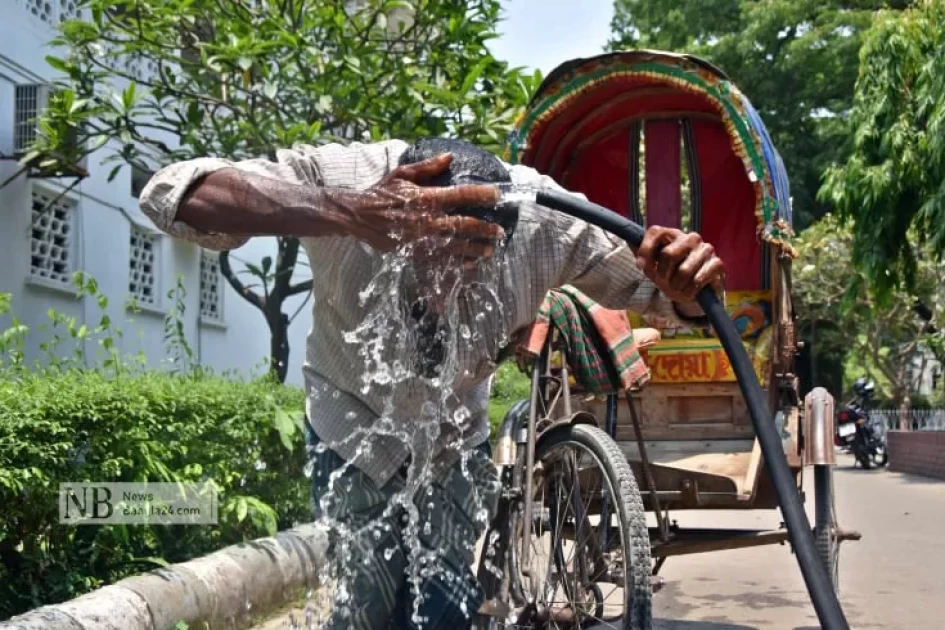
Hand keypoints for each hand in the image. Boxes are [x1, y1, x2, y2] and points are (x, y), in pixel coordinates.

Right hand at [337, 153, 502, 262]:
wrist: (359, 216)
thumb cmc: (381, 192)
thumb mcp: (402, 174)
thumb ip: (427, 167)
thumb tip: (450, 157)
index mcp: (426, 198)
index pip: (461, 195)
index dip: (481, 195)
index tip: (497, 195)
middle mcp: (427, 220)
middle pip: (463, 225)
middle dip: (484, 229)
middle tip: (500, 231)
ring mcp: (421, 239)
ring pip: (454, 246)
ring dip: (474, 249)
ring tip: (489, 251)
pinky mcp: (414, 252)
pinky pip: (439, 260)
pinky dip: (456, 262)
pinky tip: (468, 264)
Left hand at [635, 226, 724, 304]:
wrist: (692, 291)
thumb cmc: (668, 275)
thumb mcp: (651, 266)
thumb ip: (639, 252)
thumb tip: (629, 240)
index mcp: (672, 234)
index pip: (655, 232)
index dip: (646, 252)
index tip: (642, 267)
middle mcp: (690, 237)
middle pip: (668, 254)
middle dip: (662, 274)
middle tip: (664, 281)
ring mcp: (706, 249)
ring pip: (684, 271)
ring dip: (676, 286)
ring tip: (678, 287)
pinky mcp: (717, 264)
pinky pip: (699, 279)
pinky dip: (690, 290)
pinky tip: (690, 291)